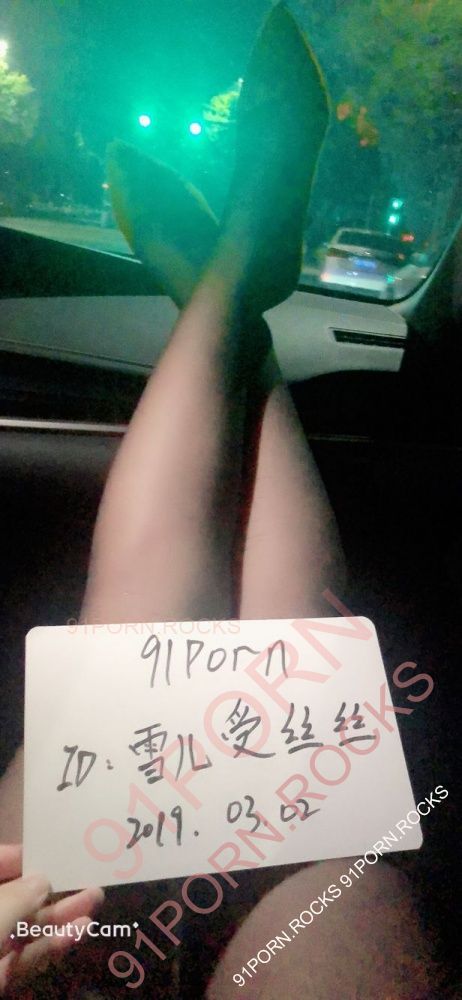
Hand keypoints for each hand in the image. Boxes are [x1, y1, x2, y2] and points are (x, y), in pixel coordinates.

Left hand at [0, 843, 103, 994]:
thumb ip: (17, 897)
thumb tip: (43, 880)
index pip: (0, 863)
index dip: (24, 856)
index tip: (57, 851)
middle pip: (17, 897)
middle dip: (53, 889)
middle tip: (88, 877)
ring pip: (26, 928)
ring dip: (61, 917)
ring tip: (94, 902)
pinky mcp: (0, 976)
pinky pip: (26, 957)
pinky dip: (51, 946)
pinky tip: (78, 932)